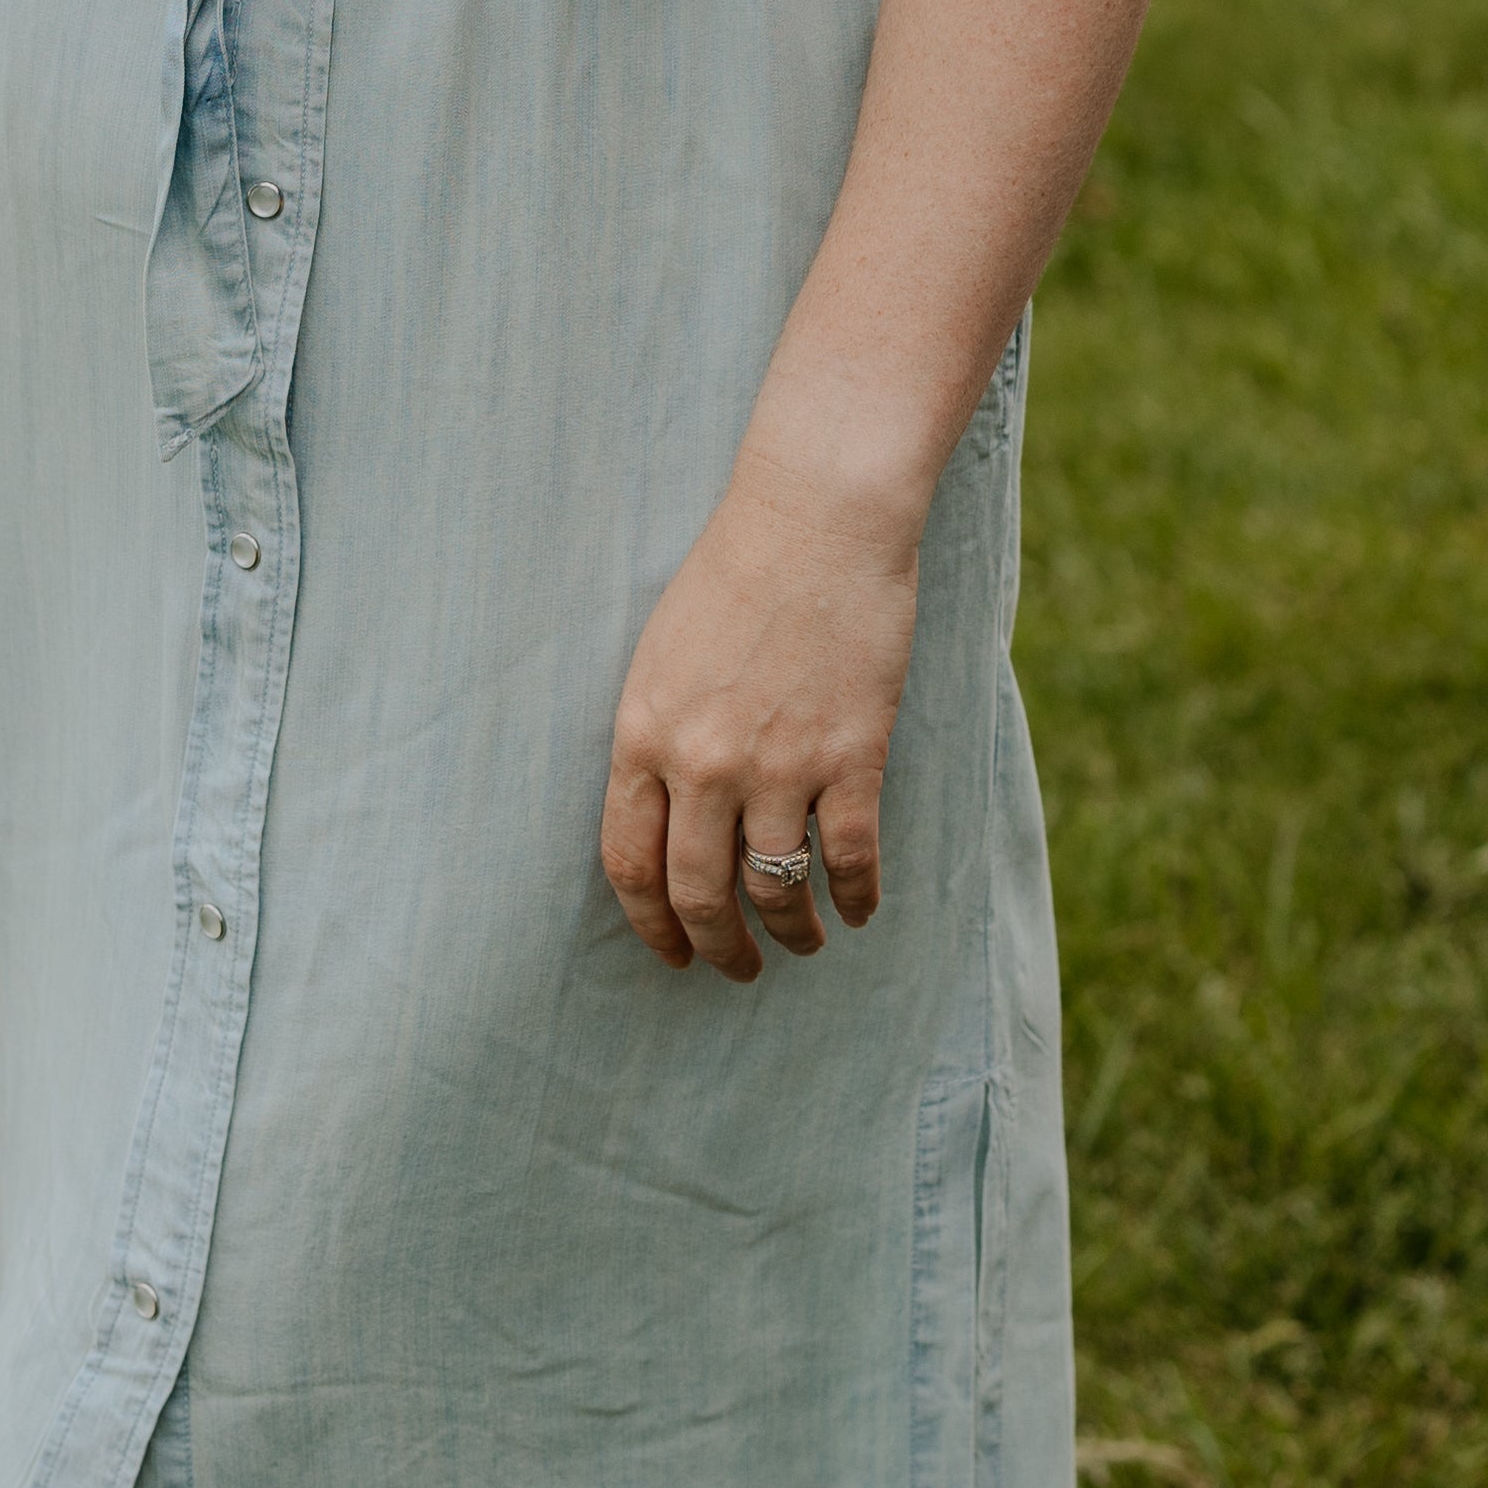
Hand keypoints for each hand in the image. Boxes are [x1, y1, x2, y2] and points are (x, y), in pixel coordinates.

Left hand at [600, 468, 921, 981]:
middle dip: (717, 947)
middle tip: (736, 968)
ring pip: (777, 888)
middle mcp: (702, 764)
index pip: (628, 863)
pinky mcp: (850, 757)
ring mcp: (778, 765)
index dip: (650, 923)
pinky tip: (859, 911)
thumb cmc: (734, 574)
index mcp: (643, 735)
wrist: (816, 519)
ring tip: (802, 942)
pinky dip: (857, 899)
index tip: (671, 951)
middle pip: (699, 893)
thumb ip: (657, 740)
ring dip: (791, 931)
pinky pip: (850, 858)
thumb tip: (666, 819)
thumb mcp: (660, 657)